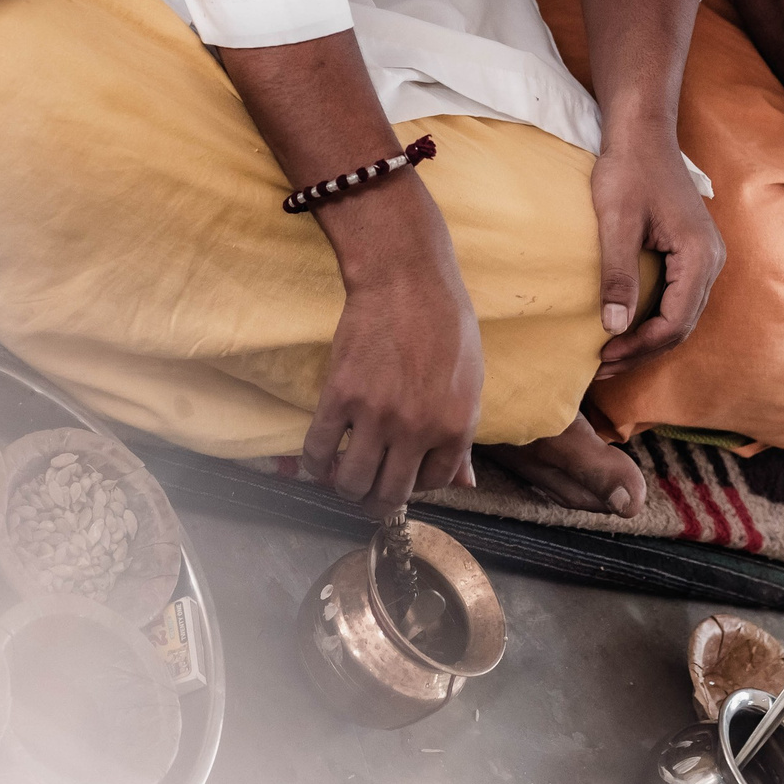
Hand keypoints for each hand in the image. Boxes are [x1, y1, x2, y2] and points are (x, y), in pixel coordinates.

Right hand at [305, 259, 482, 518]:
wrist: (405, 281)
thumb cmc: (445, 325)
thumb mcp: (470, 382)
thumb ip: (462, 438)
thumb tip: (465, 483)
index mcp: (455, 426)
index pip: (433, 484)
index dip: (416, 485)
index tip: (404, 476)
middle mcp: (417, 428)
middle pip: (388, 494)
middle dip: (377, 502)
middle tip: (368, 493)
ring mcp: (376, 415)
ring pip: (350, 483)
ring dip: (345, 488)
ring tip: (343, 477)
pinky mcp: (339, 397)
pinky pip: (316, 451)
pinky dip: (313, 465)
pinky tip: (319, 459)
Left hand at [590, 134, 725, 377]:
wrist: (643, 132)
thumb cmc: (628, 169)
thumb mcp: (615, 222)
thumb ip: (618, 275)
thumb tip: (614, 328)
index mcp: (699, 256)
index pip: (675, 322)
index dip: (638, 346)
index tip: (602, 355)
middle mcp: (712, 260)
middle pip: (682, 325)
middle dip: (642, 350)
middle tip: (601, 365)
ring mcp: (705, 256)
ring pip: (681, 315)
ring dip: (647, 338)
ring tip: (609, 351)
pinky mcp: (692, 252)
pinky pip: (678, 297)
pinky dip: (652, 318)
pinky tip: (624, 322)